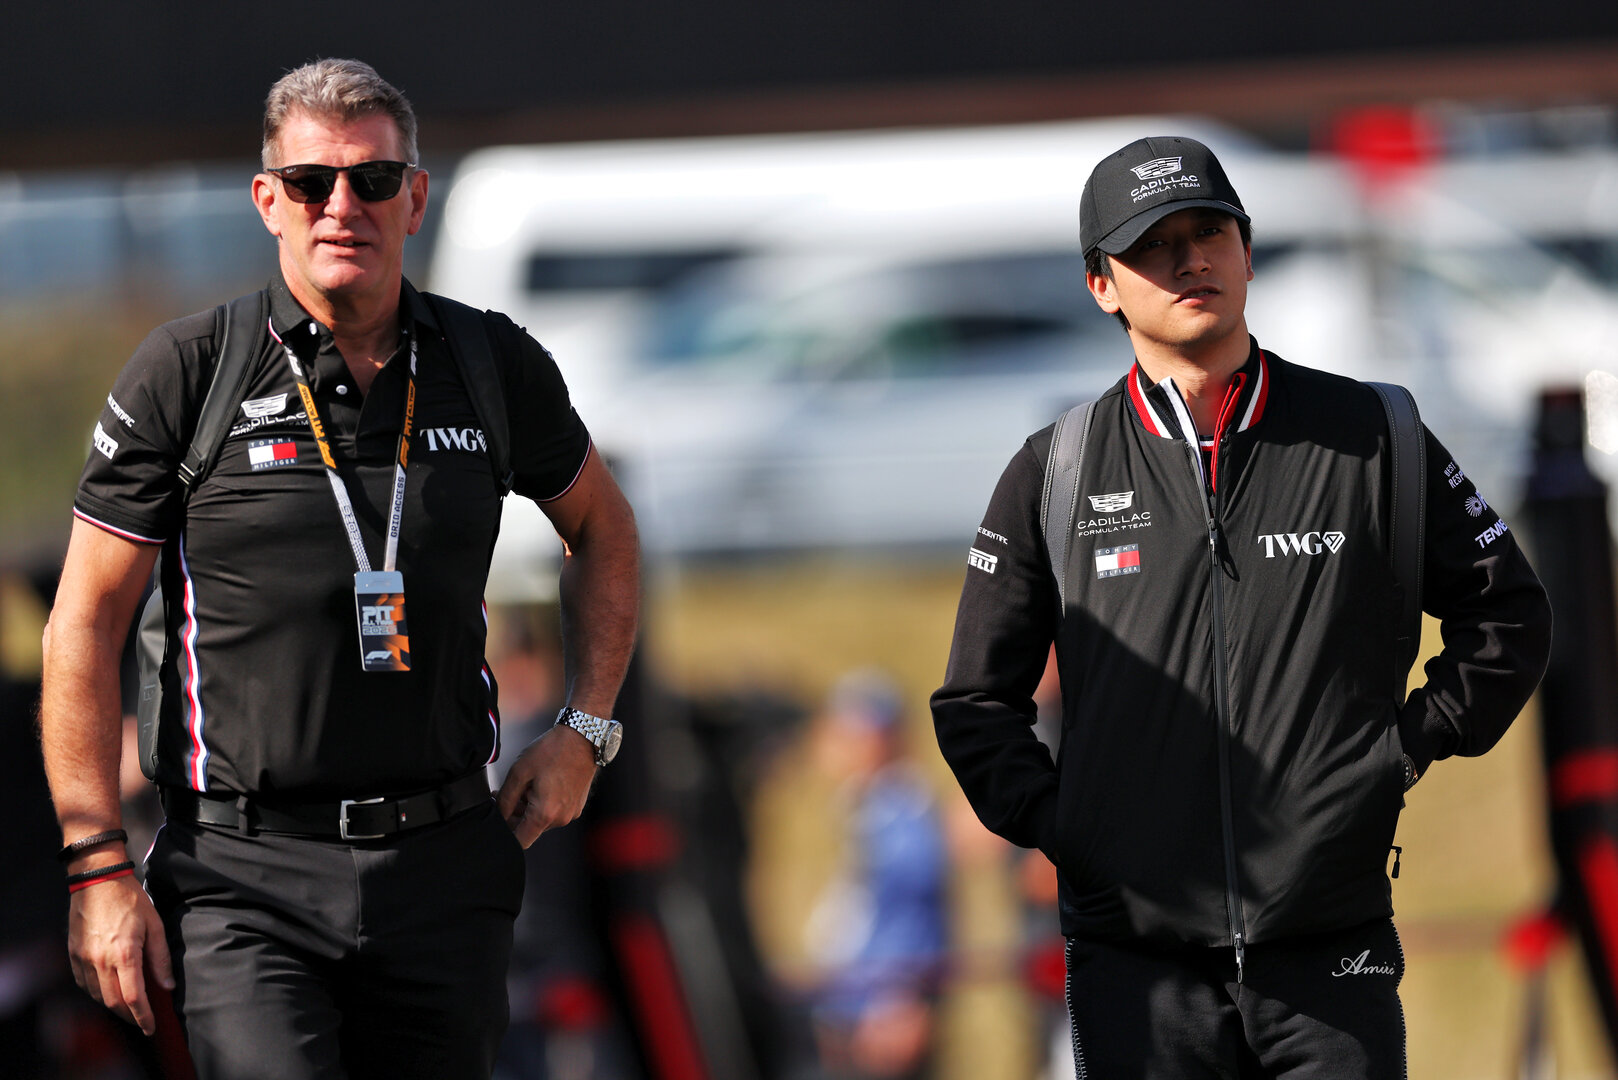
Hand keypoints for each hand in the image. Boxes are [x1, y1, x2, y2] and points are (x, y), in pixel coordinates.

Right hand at [67, 875, 174, 1035]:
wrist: (98, 880)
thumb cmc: (130, 899)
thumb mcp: (155, 925)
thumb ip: (160, 958)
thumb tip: (167, 984)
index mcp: (125, 954)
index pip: (134, 997)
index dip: (143, 1016)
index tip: (150, 1027)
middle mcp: (101, 960)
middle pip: (113, 1002)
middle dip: (129, 1016)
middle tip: (141, 1020)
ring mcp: (83, 959)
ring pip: (97, 996)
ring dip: (113, 1005)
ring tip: (128, 1005)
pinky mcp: (72, 954)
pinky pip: (83, 984)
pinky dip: (96, 993)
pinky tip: (107, 989)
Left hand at [496, 724, 598, 847]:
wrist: (582, 737)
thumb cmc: (551, 752)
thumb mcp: (519, 772)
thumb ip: (505, 800)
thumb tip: (499, 815)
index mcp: (545, 814)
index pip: (520, 841)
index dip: (505, 833)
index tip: (498, 818)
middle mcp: (560, 819)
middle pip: (530, 829)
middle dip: (514, 815)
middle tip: (503, 794)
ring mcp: (571, 813)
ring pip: (541, 820)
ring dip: (529, 808)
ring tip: (523, 784)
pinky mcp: (577, 806)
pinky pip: (554, 812)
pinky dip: (544, 803)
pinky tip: (540, 783)